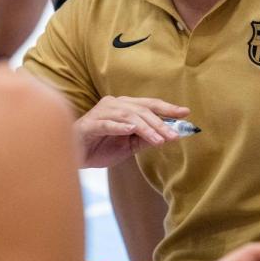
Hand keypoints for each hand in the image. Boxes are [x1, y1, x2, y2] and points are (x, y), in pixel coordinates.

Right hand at [75, 96, 189, 167]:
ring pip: (128, 116)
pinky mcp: (90, 124)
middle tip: (174, 136)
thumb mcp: (128, 146)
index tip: (186, 113)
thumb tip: (167, 136)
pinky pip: (107, 124)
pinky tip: (130, 131)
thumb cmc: (100, 148)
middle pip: (142, 110)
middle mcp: (113, 104)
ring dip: (145, 128)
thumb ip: (144, 138)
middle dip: (160, 123)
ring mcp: (101, 112)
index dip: (168, 108)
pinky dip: (119, 127)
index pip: (149, 105)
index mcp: (124, 107)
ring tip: (158, 140)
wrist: (73, 156)